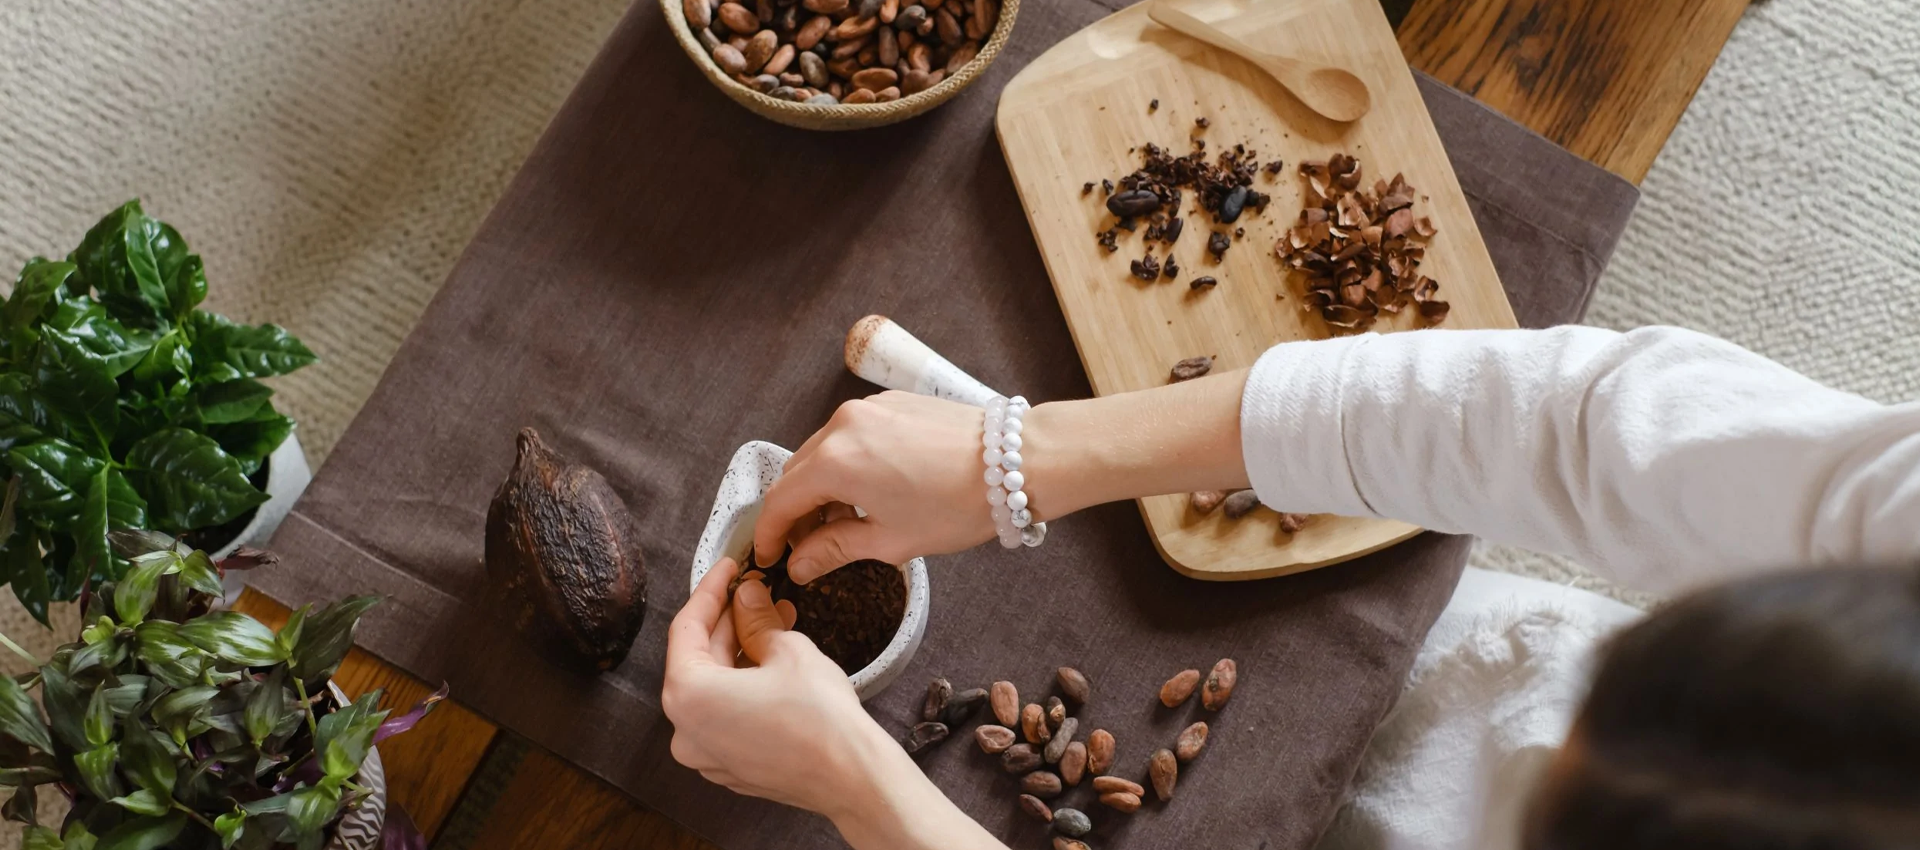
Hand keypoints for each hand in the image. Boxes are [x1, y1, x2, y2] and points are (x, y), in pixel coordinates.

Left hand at [662, 557, 886, 814]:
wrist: (850, 776)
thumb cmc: (819, 717)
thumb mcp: (788, 650)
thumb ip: (756, 619)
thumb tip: (747, 596)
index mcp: (688, 695)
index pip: (686, 627)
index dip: (710, 591)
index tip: (728, 568)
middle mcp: (684, 730)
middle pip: (699, 659)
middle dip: (730, 622)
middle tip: (756, 593)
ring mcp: (705, 754)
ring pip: (714, 688)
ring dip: (740, 652)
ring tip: (774, 622)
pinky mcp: (728, 766)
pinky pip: (725, 715)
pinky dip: (743, 686)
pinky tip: (772, 662)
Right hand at [752, 374, 1253, 583]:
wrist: (1015, 461)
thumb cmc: (958, 505)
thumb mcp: (891, 540)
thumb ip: (836, 549)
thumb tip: (800, 564)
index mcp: (835, 462)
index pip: (780, 501)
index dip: (770, 534)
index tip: (770, 559)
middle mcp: (841, 427)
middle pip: (796, 473)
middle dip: (792, 512)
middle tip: (801, 548)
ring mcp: (866, 409)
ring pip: (821, 451)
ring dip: (818, 486)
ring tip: (836, 523)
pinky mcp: (890, 403)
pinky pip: (849, 435)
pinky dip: (844, 463)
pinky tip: (863, 491)